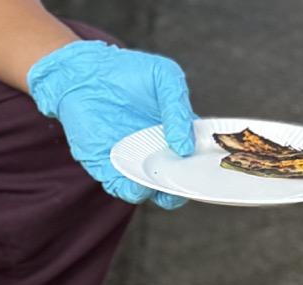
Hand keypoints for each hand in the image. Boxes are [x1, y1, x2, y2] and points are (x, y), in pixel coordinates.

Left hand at [27, 40, 194, 209]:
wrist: (85, 75)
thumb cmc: (128, 73)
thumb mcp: (164, 78)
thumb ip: (179, 109)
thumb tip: (186, 147)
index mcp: (178, 134)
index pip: (199, 158)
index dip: (209, 166)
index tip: (217, 167)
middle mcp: (159, 154)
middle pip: (181, 181)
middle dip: (190, 186)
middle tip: (195, 182)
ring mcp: (136, 164)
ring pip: (156, 192)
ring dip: (165, 193)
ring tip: (169, 183)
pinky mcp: (111, 171)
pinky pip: (127, 189)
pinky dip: (137, 191)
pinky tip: (144, 183)